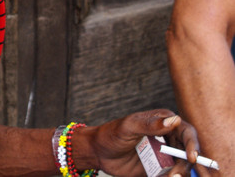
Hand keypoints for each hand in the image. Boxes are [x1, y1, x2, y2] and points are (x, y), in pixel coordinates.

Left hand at [85, 109, 200, 175]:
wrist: (98, 152)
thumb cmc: (111, 134)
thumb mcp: (129, 127)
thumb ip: (150, 125)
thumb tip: (174, 120)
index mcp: (162, 122)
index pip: (186, 132)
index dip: (193, 144)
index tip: (191, 157)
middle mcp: (167, 138)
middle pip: (188, 152)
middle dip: (186, 165)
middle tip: (175, 175)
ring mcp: (164, 154)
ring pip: (182, 166)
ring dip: (179, 174)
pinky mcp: (159, 168)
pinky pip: (171, 175)